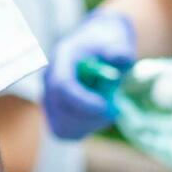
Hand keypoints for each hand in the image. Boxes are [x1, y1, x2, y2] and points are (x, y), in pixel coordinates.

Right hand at [43, 10, 135, 141]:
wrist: (99, 41)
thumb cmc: (108, 41)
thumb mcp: (118, 41)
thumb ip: (119, 51)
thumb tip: (122, 59)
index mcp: (62, 57)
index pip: (63, 86)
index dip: (84, 102)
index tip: (107, 107)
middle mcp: (49, 77)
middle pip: (60, 109)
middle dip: (90, 116)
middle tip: (114, 111)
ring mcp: (49, 95)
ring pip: (60, 124)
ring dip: (87, 125)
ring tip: (107, 112)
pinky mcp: (54, 110)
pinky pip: (62, 130)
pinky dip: (82, 129)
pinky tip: (97, 118)